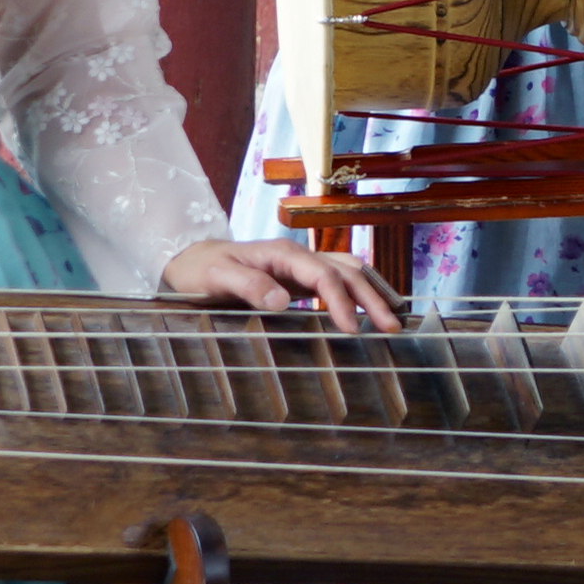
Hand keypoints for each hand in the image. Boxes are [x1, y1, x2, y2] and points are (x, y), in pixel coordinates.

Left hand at [168, 235, 400, 329]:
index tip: (352, 329)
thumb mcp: (218, 277)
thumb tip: (283, 301)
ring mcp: (302, 266)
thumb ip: (249, 286)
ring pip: (350, 271)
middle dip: (373, 297)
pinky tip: (370, 309)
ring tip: (393, 318)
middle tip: (392, 327)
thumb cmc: (201, 269)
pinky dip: (361, 291)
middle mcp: (299, 256)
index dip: (342, 301)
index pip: (325, 275)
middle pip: (348, 271)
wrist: (190, 259)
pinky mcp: (301, 278)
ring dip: (373, 292)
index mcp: (284, 254)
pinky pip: (339, 279)